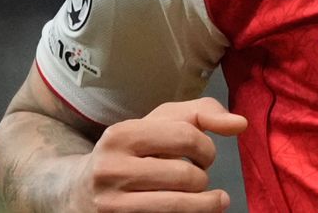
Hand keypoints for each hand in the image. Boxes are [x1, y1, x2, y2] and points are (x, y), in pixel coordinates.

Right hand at [79, 97, 247, 211]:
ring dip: (203, 203)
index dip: (206, 147)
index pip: (186, 137)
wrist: (76, 191)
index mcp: (121, 135)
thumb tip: (240, 123)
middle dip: (203, 177)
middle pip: (187, 176)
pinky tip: (191, 210)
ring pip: (181, 205)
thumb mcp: (156, 123)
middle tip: (198, 176)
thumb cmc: (129, 152)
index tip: (204, 154)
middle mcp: (111, 170)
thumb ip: (200, 114)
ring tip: (208, 198)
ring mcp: (112, 205)